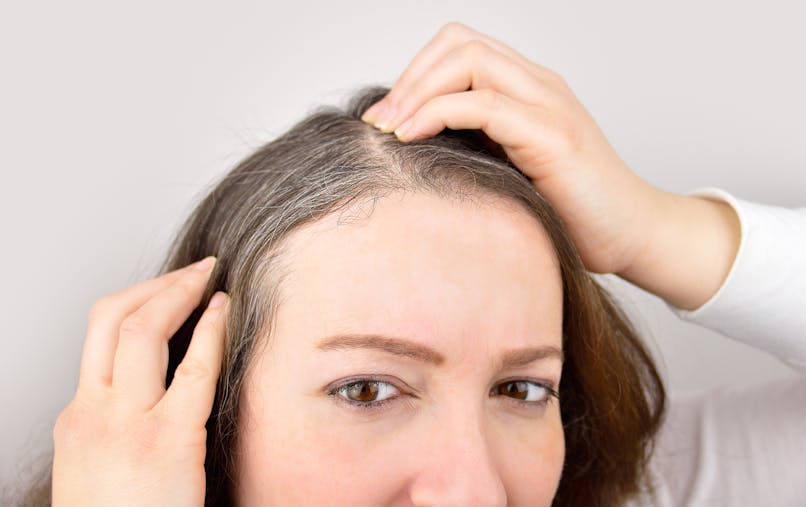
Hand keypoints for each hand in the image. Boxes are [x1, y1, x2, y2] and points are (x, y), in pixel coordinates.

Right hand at [52, 257, 227, 505]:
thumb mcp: (99, 468)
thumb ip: (118, 424)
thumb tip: (151, 390)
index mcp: (78, 419)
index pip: (99, 335)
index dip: (137, 300)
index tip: (169, 289)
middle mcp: (91, 412)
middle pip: (111, 317)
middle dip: (156, 283)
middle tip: (193, 269)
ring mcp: (125, 425)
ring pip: (140, 328)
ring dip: (178, 291)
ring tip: (208, 276)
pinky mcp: (166, 442)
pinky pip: (192, 369)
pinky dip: (210, 331)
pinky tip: (224, 312)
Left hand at [362, 22, 739, 308]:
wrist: (631, 235)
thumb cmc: (570, 210)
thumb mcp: (511, 168)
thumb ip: (476, 146)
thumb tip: (411, 150)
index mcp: (527, 88)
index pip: (460, 48)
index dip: (414, 74)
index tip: (385, 118)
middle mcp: (539, 85)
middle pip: (459, 43)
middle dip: (408, 78)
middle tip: (378, 121)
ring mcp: (549, 104)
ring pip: (468, 61)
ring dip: (416, 91)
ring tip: (389, 130)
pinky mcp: (553, 135)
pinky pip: (484, 104)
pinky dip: (438, 114)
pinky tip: (413, 139)